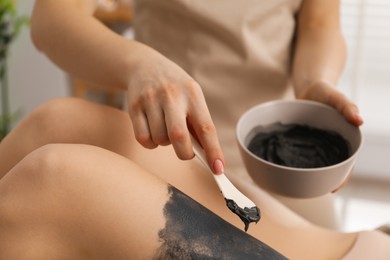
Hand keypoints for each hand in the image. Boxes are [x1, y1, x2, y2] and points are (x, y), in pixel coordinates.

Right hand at [127, 50, 224, 173]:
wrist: (143, 65)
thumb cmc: (174, 88)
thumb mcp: (191, 96)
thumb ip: (198, 122)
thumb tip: (207, 155)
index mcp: (193, 94)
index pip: (206, 127)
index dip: (213, 150)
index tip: (219, 169)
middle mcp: (172, 95)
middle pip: (179, 136)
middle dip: (184, 153)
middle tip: (186, 152)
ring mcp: (151, 100)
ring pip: (160, 139)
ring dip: (165, 144)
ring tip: (165, 129)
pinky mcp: (134, 106)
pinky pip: (143, 138)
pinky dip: (150, 143)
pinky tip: (152, 130)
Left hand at [297, 81, 361, 191]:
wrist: (310, 88)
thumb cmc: (327, 93)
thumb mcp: (338, 97)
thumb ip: (348, 106)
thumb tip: (359, 120)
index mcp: (343, 140)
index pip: (346, 165)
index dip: (341, 178)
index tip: (333, 188)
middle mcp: (329, 146)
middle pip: (328, 168)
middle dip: (321, 180)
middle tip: (308, 190)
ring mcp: (315, 145)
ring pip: (313, 164)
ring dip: (306, 174)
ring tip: (294, 184)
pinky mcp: (302, 142)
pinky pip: (299, 153)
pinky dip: (294, 161)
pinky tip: (284, 167)